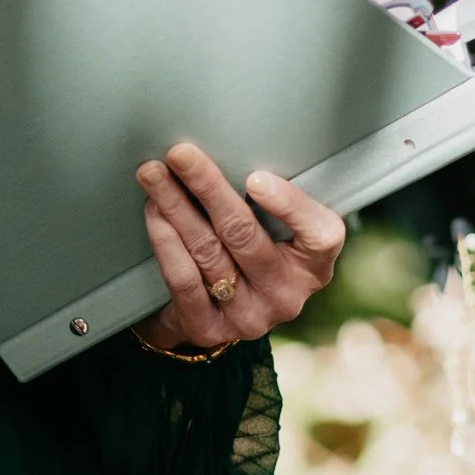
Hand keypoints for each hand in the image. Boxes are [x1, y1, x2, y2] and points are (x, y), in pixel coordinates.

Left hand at [133, 141, 345, 350]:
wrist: (216, 313)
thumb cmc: (251, 253)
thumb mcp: (278, 231)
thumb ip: (270, 201)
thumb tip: (232, 147)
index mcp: (313, 266)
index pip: (320, 236)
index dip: (290, 206)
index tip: (255, 178)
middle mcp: (286, 296)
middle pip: (245, 234)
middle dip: (207, 187)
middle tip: (181, 155)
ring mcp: (248, 317)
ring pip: (208, 251)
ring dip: (175, 206)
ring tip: (155, 175)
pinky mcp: (209, 328)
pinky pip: (183, 279)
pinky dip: (165, 240)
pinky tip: (154, 212)